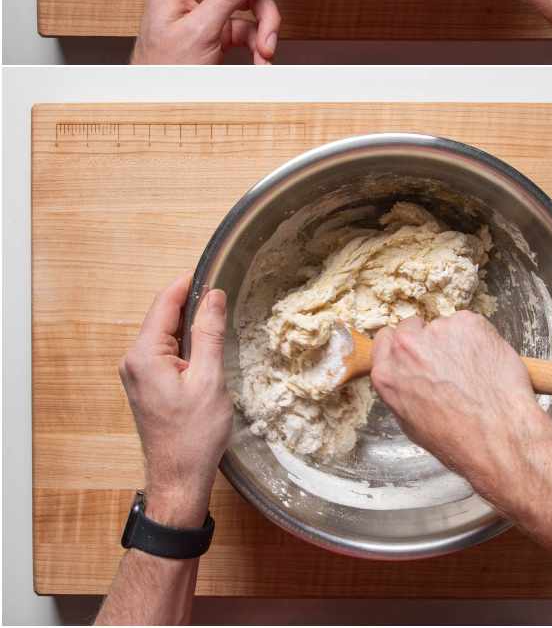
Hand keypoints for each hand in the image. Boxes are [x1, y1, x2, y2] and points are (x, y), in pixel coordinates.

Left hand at [118, 273, 230, 526]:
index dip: (188, 284)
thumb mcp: (209, 377)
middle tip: (225, 291)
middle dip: (191, 302)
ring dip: (190, 324)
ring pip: (166, 334)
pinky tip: (208, 346)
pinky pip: (166, 352)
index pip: (164, 304)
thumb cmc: (195, 432)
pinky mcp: (147, 386)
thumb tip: (213, 295)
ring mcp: (137, 374)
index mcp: (144, 355)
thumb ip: (209, 332)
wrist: (179, 477)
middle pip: (163, 317)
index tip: (214, 268)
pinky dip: (186, 343)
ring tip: (221, 316)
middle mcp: (133, 361)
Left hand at [132, 0, 307, 64]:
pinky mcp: (218, 29)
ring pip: (249, 1)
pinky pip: (248, 26)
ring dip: (265, 26)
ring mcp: (206, 10)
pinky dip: (259, 42)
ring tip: (267, 49)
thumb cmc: (163, 71)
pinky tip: (261, 59)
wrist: (160, 103)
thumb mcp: (201, 29)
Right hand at [370, 311, 551, 510]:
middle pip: (413, 327)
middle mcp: (407, 347)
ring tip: (474, 370)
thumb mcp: (411, 422)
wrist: (496, 433)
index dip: (403, 345)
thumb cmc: (457, 438)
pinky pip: (471, 325)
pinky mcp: (468, 323)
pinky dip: (480, 338)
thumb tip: (410, 378)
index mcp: (388, 373)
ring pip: (446, 326)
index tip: (415, 350)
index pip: (386, 340)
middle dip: (428, 340)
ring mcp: (438, 331)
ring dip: (457, 341)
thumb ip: (403, 389)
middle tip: (449, 361)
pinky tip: (486, 363)